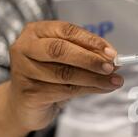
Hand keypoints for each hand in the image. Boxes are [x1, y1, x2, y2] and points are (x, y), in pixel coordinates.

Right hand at [8, 21, 122, 130]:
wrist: (26, 105)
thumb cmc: (48, 78)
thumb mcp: (68, 62)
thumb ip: (87, 57)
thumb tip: (113, 60)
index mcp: (36, 32)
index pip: (66, 30)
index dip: (90, 40)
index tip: (111, 52)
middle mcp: (25, 47)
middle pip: (60, 50)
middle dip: (90, 59)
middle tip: (112, 67)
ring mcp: (23, 70)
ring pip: (65, 73)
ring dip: (94, 78)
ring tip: (114, 81)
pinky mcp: (29, 93)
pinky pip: (64, 91)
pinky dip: (88, 89)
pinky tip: (102, 89)